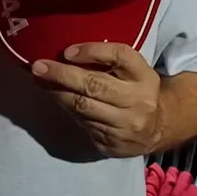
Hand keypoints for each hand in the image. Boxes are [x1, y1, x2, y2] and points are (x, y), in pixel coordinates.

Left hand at [31, 42, 162, 157]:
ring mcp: (126, 126)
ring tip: (42, 81)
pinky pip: (83, 123)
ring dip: (58, 93)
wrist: (158, 129)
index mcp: (144, 77)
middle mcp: (138, 102)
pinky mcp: (113, 144)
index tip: (66, 51)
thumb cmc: (137, 90)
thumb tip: (66, 53)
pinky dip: (68, 109)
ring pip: (83, 107)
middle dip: (62, 75)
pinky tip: (57, 99)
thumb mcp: (133, 70)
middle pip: (95, 85)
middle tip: (38, 66)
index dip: (91, 51)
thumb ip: (108, 60)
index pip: (119, 56)